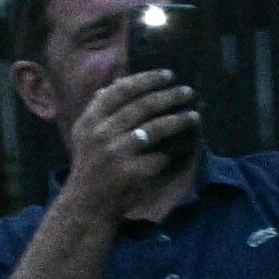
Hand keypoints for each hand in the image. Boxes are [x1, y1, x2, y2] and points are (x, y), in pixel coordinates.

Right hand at [53, 57, 200, 211]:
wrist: (87, 204)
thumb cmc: (90, 166)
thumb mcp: (85, 134)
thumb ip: (99, 109)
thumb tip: (116, 83)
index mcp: (91, 119)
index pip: (121, 90)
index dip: (147, 79)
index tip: (168, 75)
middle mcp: (102, 132)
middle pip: (143, 106)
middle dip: (170, 96)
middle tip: (189, 91)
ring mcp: (116, 152)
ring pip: (156, 128)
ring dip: (179, 120)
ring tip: (194, 116)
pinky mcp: (131, 172)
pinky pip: (159, 156)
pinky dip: (172, 152)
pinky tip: (184, 147)